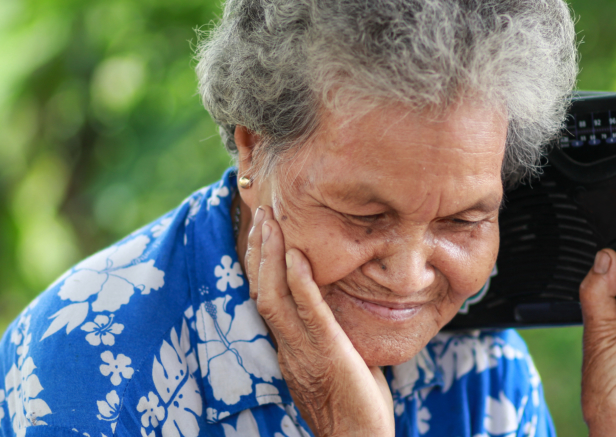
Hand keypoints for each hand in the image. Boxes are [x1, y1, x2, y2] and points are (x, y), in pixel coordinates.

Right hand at [245, 206, 394, 436]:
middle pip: (261, 289)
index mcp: (290, 345)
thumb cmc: (356, 404)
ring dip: (271, 256)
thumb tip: (341, 305)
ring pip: (274, 297)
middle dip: (260, 249)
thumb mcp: (339, 358)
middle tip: (260, 212)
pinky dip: (301, 283)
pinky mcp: (327, 353)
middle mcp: (288, 345)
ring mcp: (304, 350)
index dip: (261, 263)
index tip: (262, 230)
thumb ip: (332, 331)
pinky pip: (309, 314)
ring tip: (270, 221)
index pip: (267, 297)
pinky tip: (298, 256)